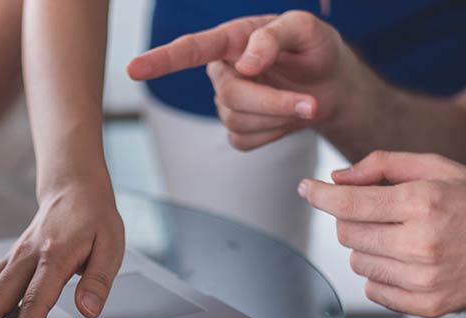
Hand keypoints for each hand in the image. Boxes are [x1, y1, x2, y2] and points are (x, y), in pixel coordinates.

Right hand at [128, 11, 355, 150]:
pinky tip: (286, 118)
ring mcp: (227, 103)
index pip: (190, 50)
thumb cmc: (315, 49)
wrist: (332, 84)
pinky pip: (245, 141)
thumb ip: (274, 37)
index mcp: (231, 40)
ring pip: (238, 121)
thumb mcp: (306, 29)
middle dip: (272, 103)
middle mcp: (222, 71)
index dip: (160, 60)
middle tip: (311, 103)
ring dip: (279, 117)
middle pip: (229, 96)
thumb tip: (246, 64)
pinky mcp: (238, 130)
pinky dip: (274, 133)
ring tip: (305, 103)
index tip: (133, 69)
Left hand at [298, 151, 465, 316]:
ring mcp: (424, 279)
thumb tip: (337, 178)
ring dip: (367, 247)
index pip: (349, 203)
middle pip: (347, 233)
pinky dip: (380, 275)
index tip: (306, 188)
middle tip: (379, 212)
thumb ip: (383, 165)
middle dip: (352, 218)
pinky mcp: (427, 306)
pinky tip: (406, 260)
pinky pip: (373, 290)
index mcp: (423, 203)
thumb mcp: (439, 167)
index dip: (319, 195)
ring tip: (400, 236)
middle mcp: (421, 243)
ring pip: (357, 262)